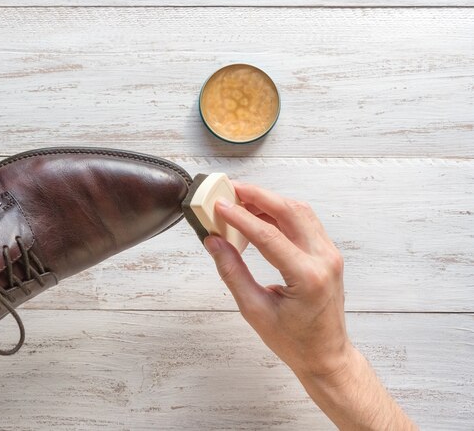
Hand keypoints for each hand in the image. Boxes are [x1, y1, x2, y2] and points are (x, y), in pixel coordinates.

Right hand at [204, 182, 415, 428]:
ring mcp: (330, 254)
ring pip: (299, 211)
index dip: (240, 217)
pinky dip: (281, 212)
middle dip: (257, 195)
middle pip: (289, 211)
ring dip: (270, 201)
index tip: (219, 205)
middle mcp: (324, 260)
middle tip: (230, 189)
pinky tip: (259, 215)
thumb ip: (232, 272)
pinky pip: (304, 222)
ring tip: (241, 200)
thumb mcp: (254, 310)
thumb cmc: (294, 341)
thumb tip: (214, 242)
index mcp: (307, 277)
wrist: (326, 355)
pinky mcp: (328, 253)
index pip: (268, 235)